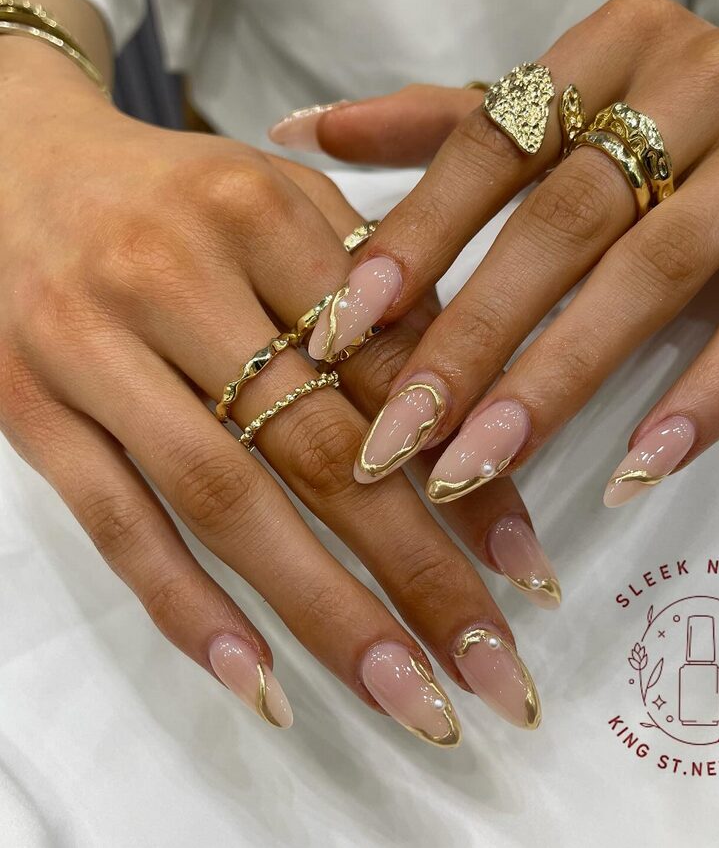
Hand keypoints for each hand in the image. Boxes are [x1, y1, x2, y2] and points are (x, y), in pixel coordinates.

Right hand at [0, 39, 551, 743]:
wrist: (17, 166)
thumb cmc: (178, 198)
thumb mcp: (285, 207)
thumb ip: (377, 301)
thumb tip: (467, 427)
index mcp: (263, 215)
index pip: (389, 372)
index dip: (465, 477)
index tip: (522, 572)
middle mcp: (178, 278)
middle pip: (319, 451)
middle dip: (418, 572)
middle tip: (492, 672)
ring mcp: (94, 349)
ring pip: (226, 501)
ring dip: (326, 613)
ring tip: (408, 699)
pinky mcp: (30, 409)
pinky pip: (116, 523)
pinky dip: (189, 609)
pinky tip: (260, 683)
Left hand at [273, 0, 718, 505]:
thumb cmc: (661, 114)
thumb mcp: (555, 102)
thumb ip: (436, 126)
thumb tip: (300, 130)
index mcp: (604, 51)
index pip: (490, 145)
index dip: (416, 239)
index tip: (343, 332)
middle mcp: (689, 88)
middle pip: (562, 224)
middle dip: (475, 338)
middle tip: (399, 438)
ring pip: (653, 276)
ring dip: (560, 379)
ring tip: (481, 465)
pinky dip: (705, 397)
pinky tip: (636, 468)